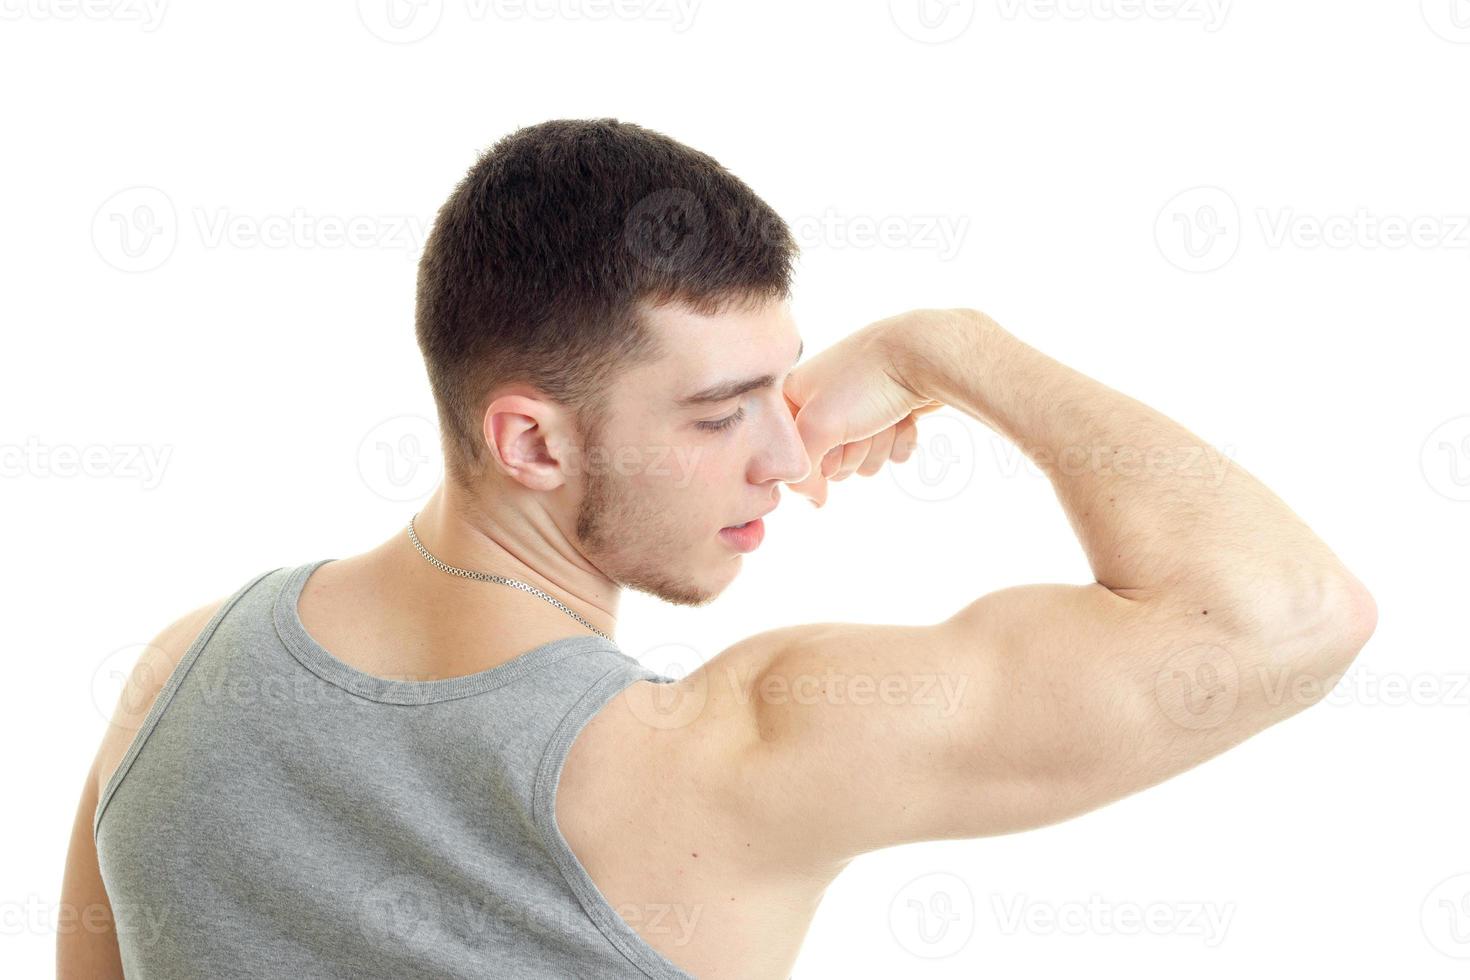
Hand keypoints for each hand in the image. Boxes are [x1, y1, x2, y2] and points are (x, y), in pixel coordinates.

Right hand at [782, 311, 948, 507]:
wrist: (924, 354)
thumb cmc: (865, 381)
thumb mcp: (818, 425)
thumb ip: (803, 470)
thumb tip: (815, 500)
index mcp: (794, 396)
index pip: (791, 453)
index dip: (813, 457)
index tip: (828, 441)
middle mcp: (822, 401)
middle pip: (829, 462)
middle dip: (851, 451)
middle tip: (861, 426)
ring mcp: (857, 407)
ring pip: (861, 460)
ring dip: (877, 446)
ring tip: (884, 418)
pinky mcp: (888, 413)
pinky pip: (888, 450)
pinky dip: (898, 440)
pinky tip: (903, 418)